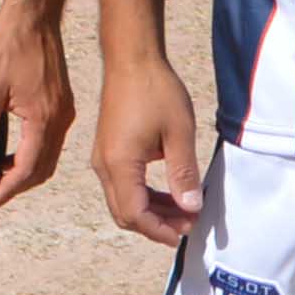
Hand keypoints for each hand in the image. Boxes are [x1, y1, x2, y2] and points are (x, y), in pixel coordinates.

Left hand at [0, 5, 75, 213]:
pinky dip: (28, 155)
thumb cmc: (8, 44)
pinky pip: (47, 141)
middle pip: (39, 169)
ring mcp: (63, 110)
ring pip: (45, 157)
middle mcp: (60, 119)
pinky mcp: (59, 102)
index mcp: (43, 119)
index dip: (3, 191)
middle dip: (11, 187)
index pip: (25, 170)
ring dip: (19, 172)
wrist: (32, 12)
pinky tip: (8, 154)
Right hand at [92, 49, 206, 244]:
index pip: (135, 214)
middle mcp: (104, 166)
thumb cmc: (156, 91)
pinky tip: (170, 193)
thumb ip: (183, 173)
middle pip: (126, 213)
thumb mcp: (179, 134)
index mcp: (119, 164)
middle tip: (189, 224)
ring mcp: (103, 159)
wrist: (132, 60)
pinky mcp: (108, 151)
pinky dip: (145, 196)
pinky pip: (123, 186)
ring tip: (185, 210)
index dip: (159, 230)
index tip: (185, 233)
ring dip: (152, 211)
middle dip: (157, 225)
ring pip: (124, 201)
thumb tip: (191, 207)